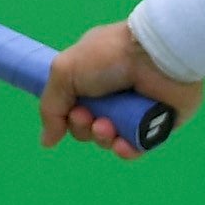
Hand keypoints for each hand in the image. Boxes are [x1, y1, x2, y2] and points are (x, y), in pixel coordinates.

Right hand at [39, 20, 204, 159]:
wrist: (155, 55)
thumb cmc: (109, 56)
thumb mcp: (65, 72)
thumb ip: (51, 108)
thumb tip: (47, 141)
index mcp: (92, 77)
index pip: (74, 109)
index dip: (68, 117)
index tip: (72, 111)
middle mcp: (113, 94)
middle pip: (88, 128)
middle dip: (84, 128)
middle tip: (90, 116)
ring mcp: (136, 110)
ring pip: (111, 140)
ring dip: (103, 138)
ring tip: (108, 126)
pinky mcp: (158, 124)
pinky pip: (136, 147)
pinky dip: (127, 150)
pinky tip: (122, 144)